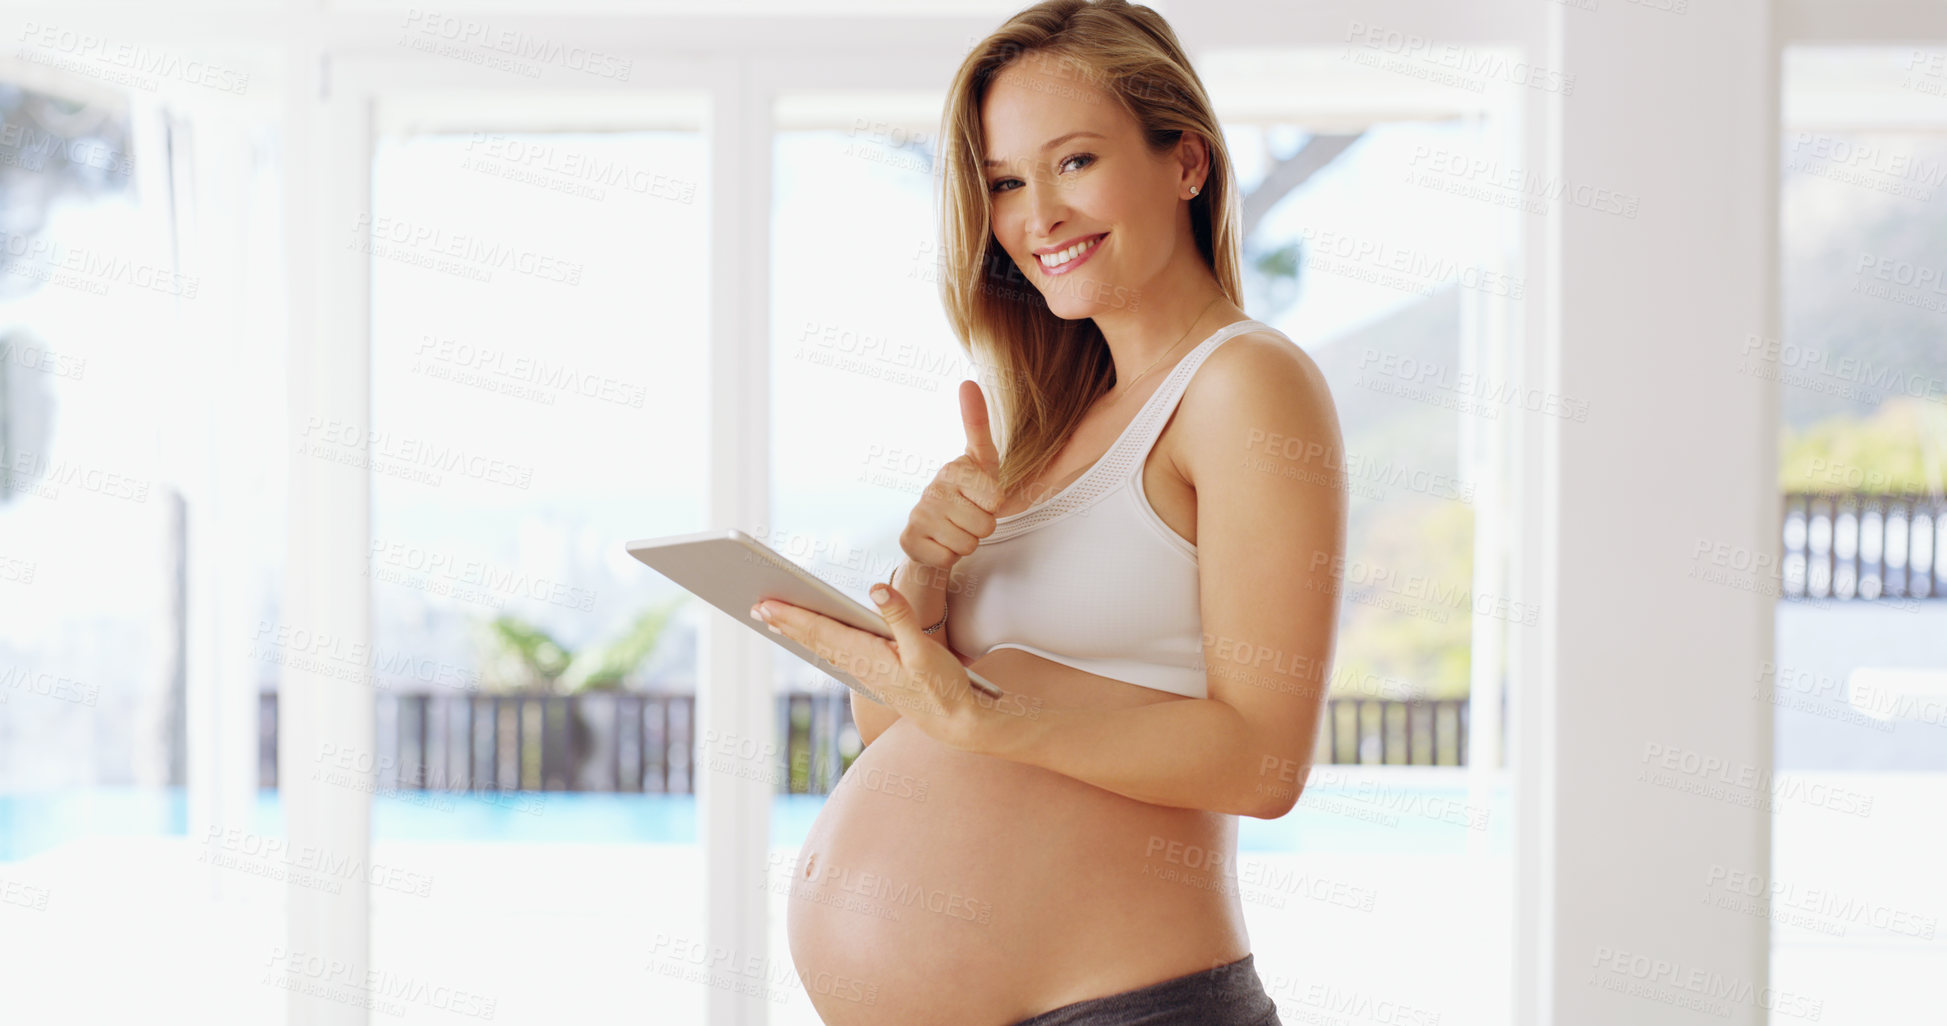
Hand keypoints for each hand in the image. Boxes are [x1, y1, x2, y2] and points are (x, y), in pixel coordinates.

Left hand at [751, 580, 986, 750]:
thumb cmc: (942, 686)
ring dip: (795, 632)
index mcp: (868, 655)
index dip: (792, 616)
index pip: (821, 631)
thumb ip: (900, 617)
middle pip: (813, 639)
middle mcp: (860, 664)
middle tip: (753, 605)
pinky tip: (809, 638)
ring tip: (772, 618)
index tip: (765, 604)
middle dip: (784, 622)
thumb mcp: (925, 650)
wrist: (954, 721)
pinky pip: (834, 654)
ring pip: (821, 648)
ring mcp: (864, 671)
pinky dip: (815, 642)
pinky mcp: (872, 674)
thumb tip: (876, 589)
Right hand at [898, 380, 1003, 586]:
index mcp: (953, 469)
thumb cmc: (967, 491)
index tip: (981, 497)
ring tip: (956, 529)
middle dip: (982, 526)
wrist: (935, 528)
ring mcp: (918, 515)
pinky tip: (940, 542)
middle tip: (969, 517)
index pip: (995, 499)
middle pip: (984, 525)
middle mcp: (932, 489)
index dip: (994, 505)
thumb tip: (967, 381)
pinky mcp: (909, 541)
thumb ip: (978, 423)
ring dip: (966, 542)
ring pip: (967, 544)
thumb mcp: (982, 460)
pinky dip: (948, 557)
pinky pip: (947, 559)